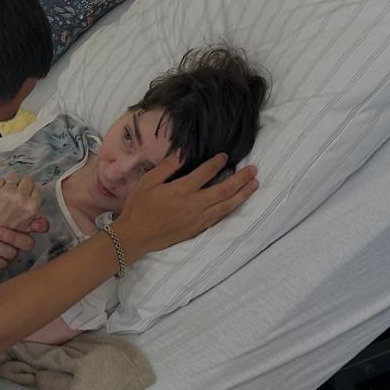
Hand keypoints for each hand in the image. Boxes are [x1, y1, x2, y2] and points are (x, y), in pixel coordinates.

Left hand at [0, 173, 44, 237]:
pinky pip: (1, 180)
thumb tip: (39, 213)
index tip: (28, 193)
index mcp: (31, 207)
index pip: (38, 189)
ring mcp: (7, 194)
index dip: (33, 191)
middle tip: (19, 190)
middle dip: (24, 184)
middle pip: (28, 179)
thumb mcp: (27, 229)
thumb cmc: (5, 235)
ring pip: (15, 176)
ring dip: (13, 182)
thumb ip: (37, 221)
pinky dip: (0, 184)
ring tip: (8, 190)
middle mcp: (21, 198)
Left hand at [0, 194, 48, 271]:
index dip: (39, 224)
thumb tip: (16, 187)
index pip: (39, 224)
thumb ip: (4, 196)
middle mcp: (16, 237)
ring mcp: (7, 250)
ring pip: (13, 254)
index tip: (31, 223)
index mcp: (18, 221)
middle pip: (29, 243)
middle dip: (14, 237)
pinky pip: (2, 264)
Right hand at [117, 153, 258, 261]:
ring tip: (254, 185)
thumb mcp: (148, 182)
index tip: (224, 156)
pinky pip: (219, 218)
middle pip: (224, 190)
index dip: (217, 163)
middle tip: (254, 170)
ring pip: (226, 206)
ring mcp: (198, 219)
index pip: (206, 173)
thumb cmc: (138, 207)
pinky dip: (230, 209)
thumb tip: (183, 153)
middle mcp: (194, 205)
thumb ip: (167, 167)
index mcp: (181, 190)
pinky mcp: (197, 230)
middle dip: (241, 179)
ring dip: (242, 195)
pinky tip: (236, 203)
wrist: (134, 236)